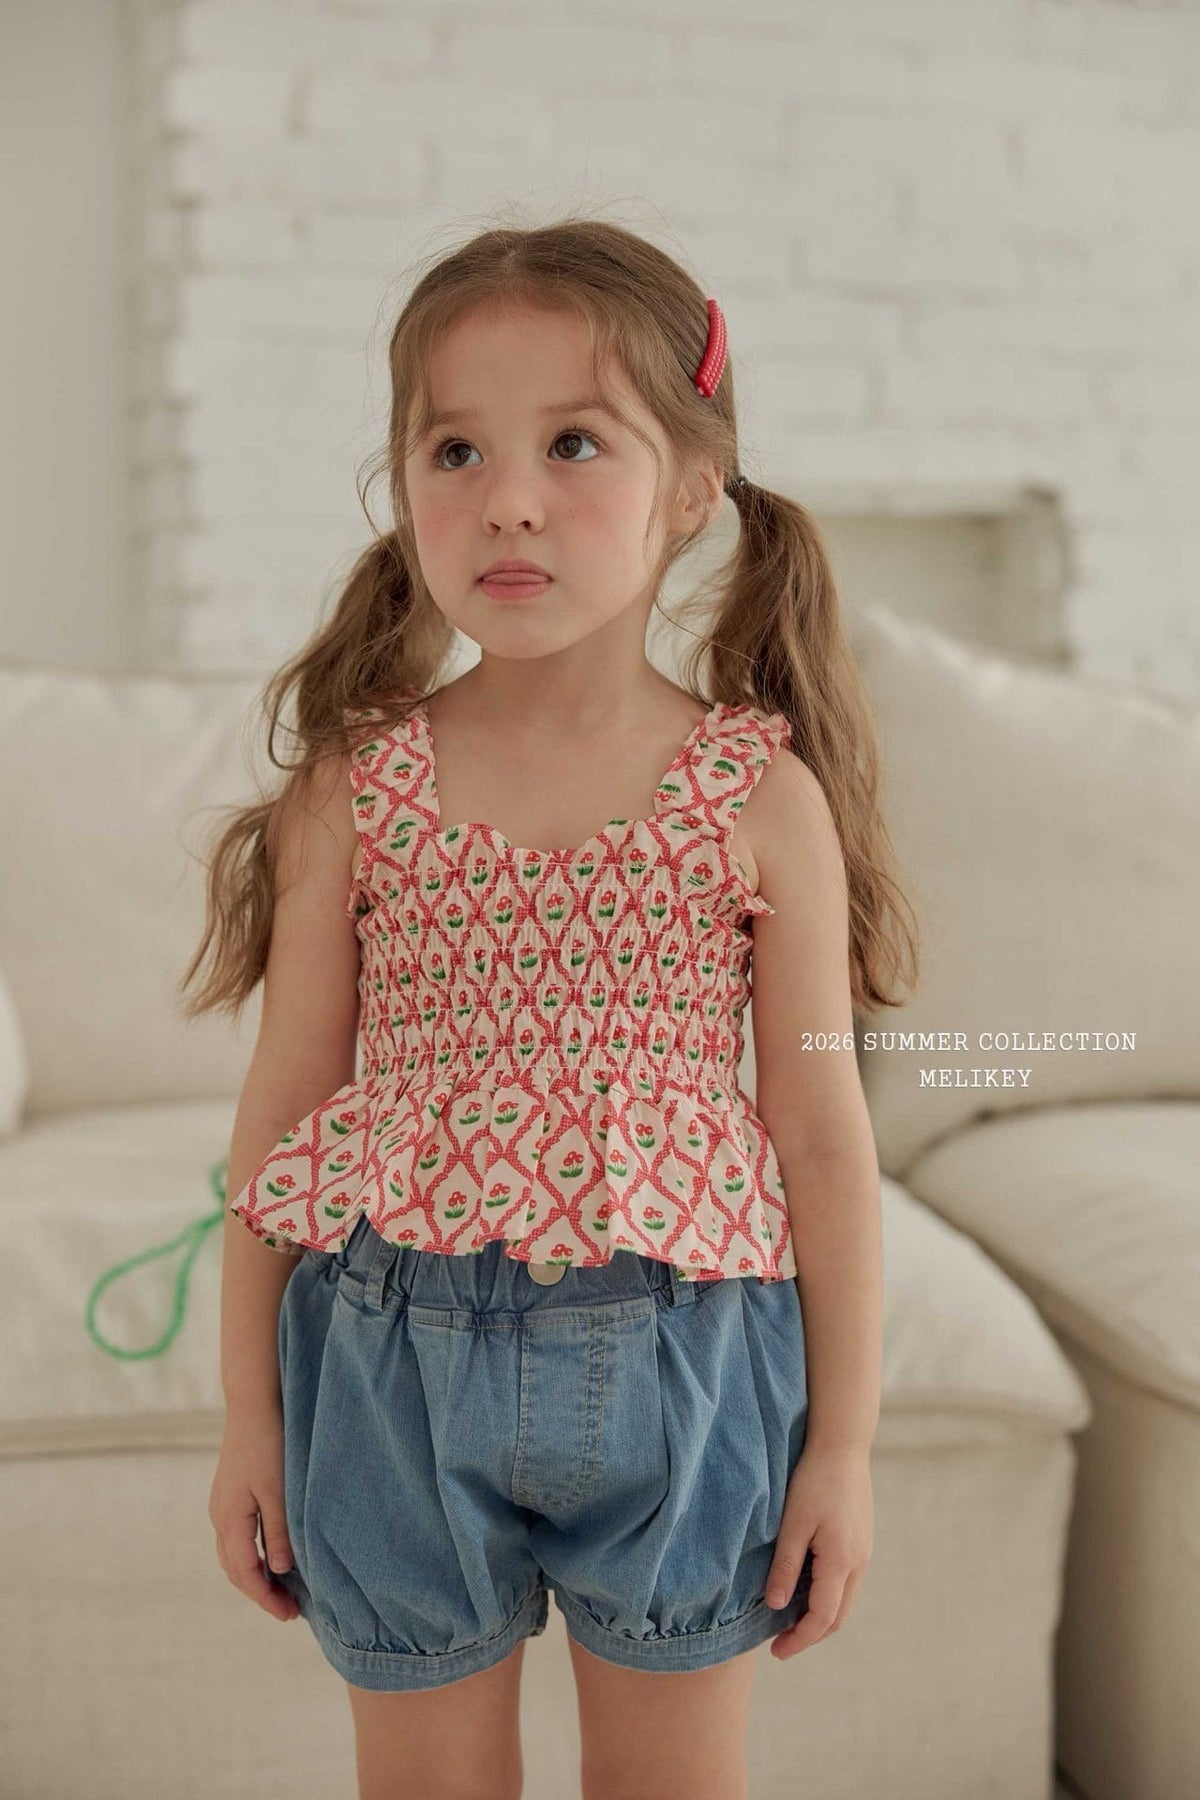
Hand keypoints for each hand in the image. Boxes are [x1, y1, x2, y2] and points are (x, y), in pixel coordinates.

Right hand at [209, 1409, 300, 1624]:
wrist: (253, 1402)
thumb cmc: (269, 1443)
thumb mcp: (279, 1491)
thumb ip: (280, 1532)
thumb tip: (281, 1571)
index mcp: (229, 1519)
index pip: (245, 1574)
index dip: (266, 1598)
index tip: (289, 1615)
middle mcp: (219, 1516)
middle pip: (235, 1569)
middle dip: (260, 1592)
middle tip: (290, 1609)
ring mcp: (222, 1505)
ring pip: (235, 1554)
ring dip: (257, 1575)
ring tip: (284, 1589)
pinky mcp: (231, 1494)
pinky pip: (239, 1537)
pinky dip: (255, 1554)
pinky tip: (275, 1555)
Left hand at [764, 1442, 873, 1659]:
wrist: (842, 1445)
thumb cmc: (813, 1480)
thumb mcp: (793, 1524)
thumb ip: (786, 1567)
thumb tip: (776, 1606)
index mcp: (842, 1562)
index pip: (822, 1618)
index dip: (799, 1640)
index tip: (776, 1652)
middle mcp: (859, 1562)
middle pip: (837, 1616)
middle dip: (810, 1634)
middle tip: (780, 1642)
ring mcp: (863, 1552)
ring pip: (844, 1600)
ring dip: (819, 1616)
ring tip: (788, 1618)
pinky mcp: (861, 1540)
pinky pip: (846, 1581)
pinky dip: (826, 1596)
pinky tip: (805, 1587)